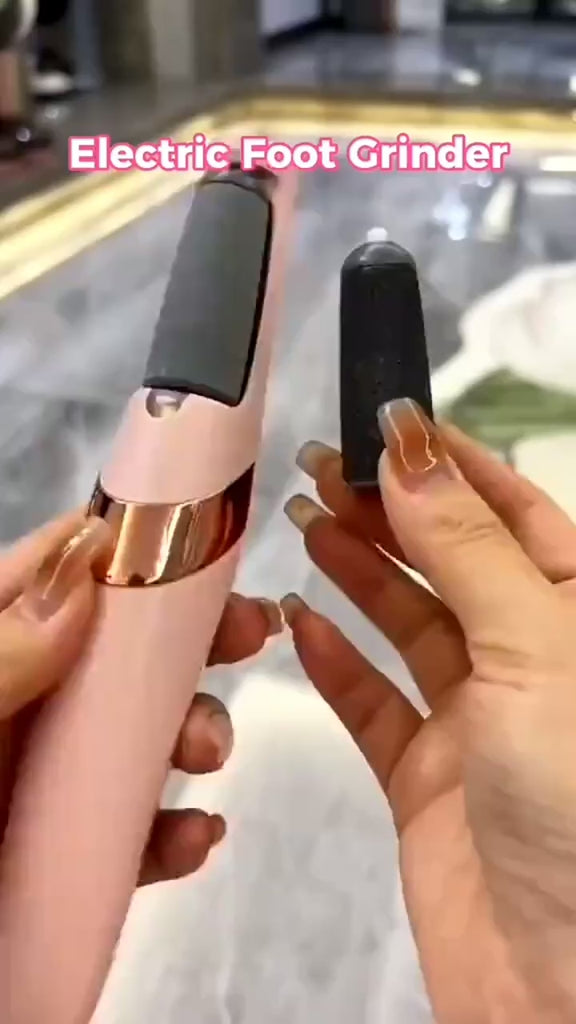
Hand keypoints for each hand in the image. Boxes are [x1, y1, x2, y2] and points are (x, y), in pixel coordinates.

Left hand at [0, 512, 280, 884]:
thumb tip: (86, 574)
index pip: (56, 576)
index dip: (134, 550)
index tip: (205, 547)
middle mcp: (17, 706)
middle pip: (118, 652)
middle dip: (190, 642)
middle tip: (250, 636)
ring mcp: (36, 782)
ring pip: (137, 740)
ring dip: (192, 733)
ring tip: (208, 752)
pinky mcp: (53, 857)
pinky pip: (127, 836)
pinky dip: (171, 834)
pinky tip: (195, 838)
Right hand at [282, 401, 575, 1023]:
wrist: (563, 987)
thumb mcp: (536, 646)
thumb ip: (468, 547)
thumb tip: (411, 449)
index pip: (516, 513)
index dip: (451, 465)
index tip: (386, 423)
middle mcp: (534, 661)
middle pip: (450, 564)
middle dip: (389, 514)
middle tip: (324, 469)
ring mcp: (479, 722)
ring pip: (406, 627)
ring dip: (357, 574)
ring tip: (306, 521)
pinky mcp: (427, 781)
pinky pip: (372, 706)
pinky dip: (333, 663)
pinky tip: (299, 622)